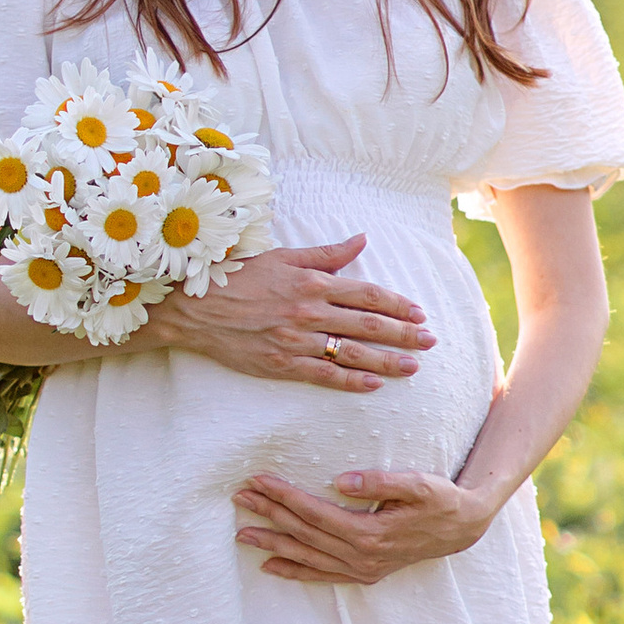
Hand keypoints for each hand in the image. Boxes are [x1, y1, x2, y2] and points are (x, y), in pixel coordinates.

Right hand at [159, 233, 434, 391]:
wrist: (193, 307)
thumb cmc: (237, 276)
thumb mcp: (282, 255)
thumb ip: (326, 253)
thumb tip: (361, 239)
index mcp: (312, 282)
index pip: (367, 294)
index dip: (397, 304)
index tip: (419, 313)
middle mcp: (310, 311)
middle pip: (369, 325)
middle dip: (404, 334)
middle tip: (430, 341)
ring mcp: (297, 340)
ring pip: (353, 353)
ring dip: (387, 360)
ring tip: (412, 367)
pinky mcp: (282, 364)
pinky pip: (325, 374)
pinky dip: (352, 380)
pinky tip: (374, 384)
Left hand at [233, 465, 496, 583]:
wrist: (463, 527)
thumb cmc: (440, 499)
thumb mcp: (419, 484)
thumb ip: (380, 482)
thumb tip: (340, 481)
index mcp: (370, 533)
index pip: (315, 512)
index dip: (284, 496)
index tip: (259, 480)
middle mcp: (362, 556)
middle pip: (305, 534)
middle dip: (270, 515)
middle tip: (240, 498)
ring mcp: (363, 568)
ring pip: (308, 557)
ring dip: (274, 544)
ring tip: (243, 533)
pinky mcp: (366, 573)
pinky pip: (323, 576)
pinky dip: (295, 571)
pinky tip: (271, 565)